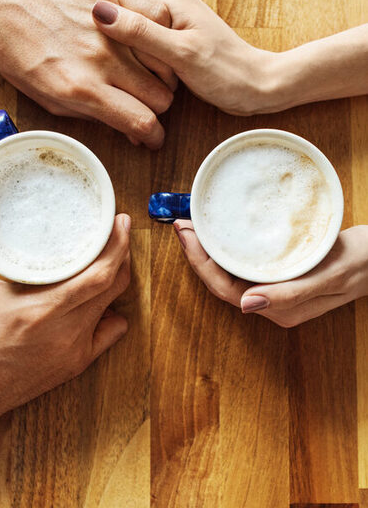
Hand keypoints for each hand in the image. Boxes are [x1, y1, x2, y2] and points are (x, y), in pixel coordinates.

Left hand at [0, 0, 176, 148]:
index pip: (141, 121)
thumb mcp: (52, 101)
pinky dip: (160, 33)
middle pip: (161, 96)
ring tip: (146, 74)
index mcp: (83, 90)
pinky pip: (158, 17)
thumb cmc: (21, 56)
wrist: (2, 5)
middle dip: (156, 107)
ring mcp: (110, 27)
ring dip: (161, 74)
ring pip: (166, 61)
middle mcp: (101, 60)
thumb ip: (96, 117)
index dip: (154, 136)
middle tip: (144, 103)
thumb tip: (132, 131)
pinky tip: (148, 42)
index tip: (154, 137)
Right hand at [0, 200, 130, 458]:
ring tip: (109, 256)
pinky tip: (101, 300)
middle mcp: (66, 331)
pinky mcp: (74, 364)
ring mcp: (74, 350)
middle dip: (122, 253)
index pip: (100, 274)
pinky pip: (108, 334)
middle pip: (114, 285)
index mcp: (42, 309)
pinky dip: (111, 312)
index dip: (118, 245)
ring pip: (113, 305)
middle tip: (117, 230)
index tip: (120, 222)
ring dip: (115, 278)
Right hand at [92, 0, 276, 115]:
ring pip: (134, 40)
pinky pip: (146, 51)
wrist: (255, 87)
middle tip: (111, 76)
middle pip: (126, 23)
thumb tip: (102, 13)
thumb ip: (142, 34)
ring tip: (123, 83)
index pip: (121, 6)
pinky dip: (140, 67)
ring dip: (128, 61)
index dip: (106, 32)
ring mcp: (172, 25)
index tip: (96, 55)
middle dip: (118, 50)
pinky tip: (137, 83)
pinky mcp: (174, 43)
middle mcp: (170, 6)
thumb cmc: (225, 72)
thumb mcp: (181, 54)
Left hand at [173, 221, 367, 327]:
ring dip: (208, 251)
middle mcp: (272, 303)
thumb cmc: (361, 263)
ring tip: (193, 226)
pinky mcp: (280, 276)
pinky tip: (220, 233)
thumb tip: (247, 305)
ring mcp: (275, 290)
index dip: (200, 264)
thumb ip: (291, 293)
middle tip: (182, 224)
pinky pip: (243, 265)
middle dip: (197, 255)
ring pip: (230, 274)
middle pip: (221, 282)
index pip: (225, 289)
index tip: (186, 234)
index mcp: (280, 309)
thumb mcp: (329, 276)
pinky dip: (226, 249)